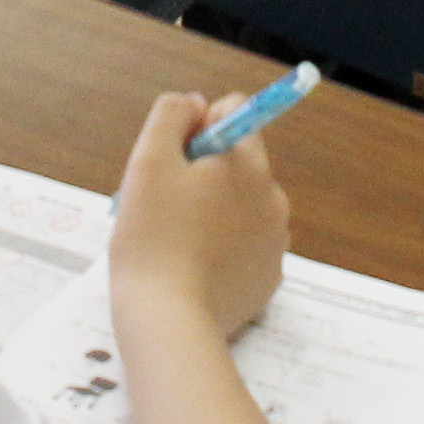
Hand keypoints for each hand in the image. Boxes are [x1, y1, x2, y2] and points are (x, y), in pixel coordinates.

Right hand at [110, 89, 289, 339]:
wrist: (170, 320)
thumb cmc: (152, 238)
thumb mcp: (148, 161)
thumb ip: (172, 115)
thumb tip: (196, 103)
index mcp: (247, 162)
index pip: (234, 111)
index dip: (196, 127)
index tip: (173, 161)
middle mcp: (273, 196)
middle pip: (237, 161)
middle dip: (203, 173)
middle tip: (166, 206)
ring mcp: (275, 241)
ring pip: (241, 204)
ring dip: (213, 210)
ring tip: (176, 241)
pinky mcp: (269, 278)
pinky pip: (245, 245)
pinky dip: (223, 248)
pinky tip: (194, 267)